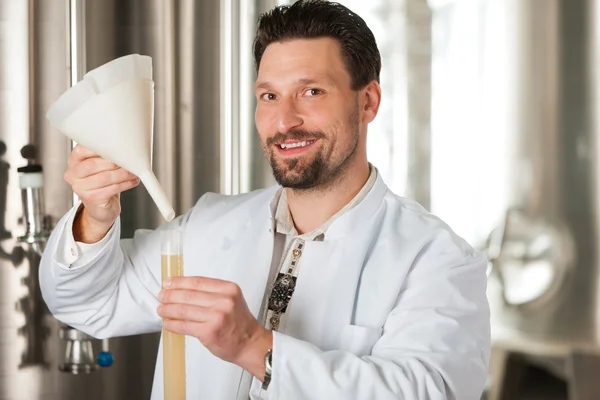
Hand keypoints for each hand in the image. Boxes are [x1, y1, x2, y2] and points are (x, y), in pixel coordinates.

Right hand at [64, 145, 139, 241]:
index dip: (99, 148)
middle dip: (114, 161)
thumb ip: (104, 154)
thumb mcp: (99, 165)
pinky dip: (126, 183)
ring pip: (105, 177)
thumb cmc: (101, 182)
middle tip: (128, 159)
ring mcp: (80, 188)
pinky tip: (133, 180)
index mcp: (74, 161)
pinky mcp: (92, 199)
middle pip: (93, 164)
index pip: (81, 150)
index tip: (115, 146)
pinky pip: (112, 188)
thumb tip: (122, 146)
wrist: (101, 206)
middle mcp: (73, 174)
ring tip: (134, 171)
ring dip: (123, 173)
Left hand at [157, 277, 272, 378]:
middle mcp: (224, 301)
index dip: (180, 282)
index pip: (198, 282)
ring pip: (184, 310)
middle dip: (171, 295)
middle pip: (189, 295)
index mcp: (229, 289)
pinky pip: (185, 326)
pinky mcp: (209, 332)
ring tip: (161, 309)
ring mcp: (217, 316)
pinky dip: (173, 324)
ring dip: (168, 309)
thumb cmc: (239, 322)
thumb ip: (212, 293)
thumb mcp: (232, 299)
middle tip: (161, 296)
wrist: (250, 343)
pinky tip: (167, 323)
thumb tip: (184, 290)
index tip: (169, 283)